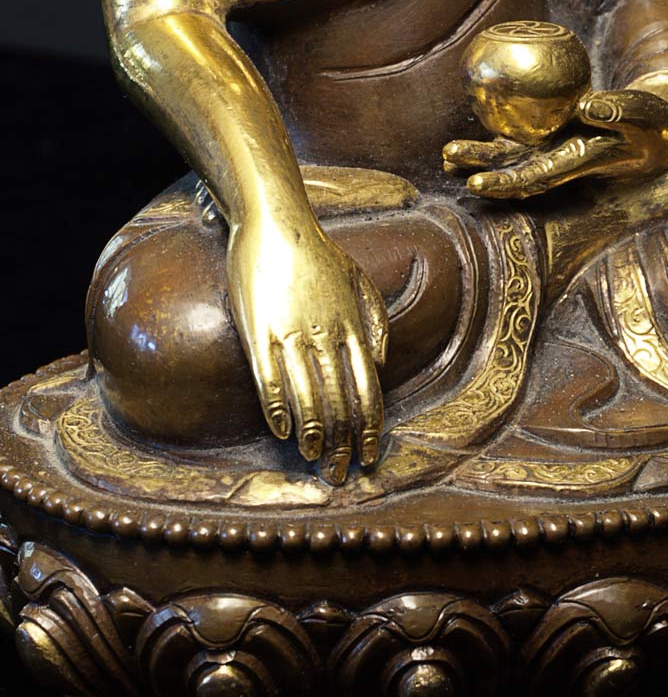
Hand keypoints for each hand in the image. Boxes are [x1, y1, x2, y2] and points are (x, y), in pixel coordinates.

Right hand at [226, 212, 387, 483]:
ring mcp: (291, 334)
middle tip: (339, 472)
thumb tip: (380, 365)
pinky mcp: (259, 331)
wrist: (275, 223)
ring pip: (307, 397)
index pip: (368, 390)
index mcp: (353, 327)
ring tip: (313, 458)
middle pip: (340, 402)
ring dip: (312, 434)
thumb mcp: (361, 281)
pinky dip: (277, 409)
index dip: (369, 429)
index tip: (368, 456)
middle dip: (342, 444)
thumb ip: (376, 322)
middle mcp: (326, 336)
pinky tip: (283, 431)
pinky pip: (269, 379)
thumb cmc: (319, 254)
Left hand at [443, 88, 667, 199]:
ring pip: (518, 158)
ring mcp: (562, 152)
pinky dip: (501, 140)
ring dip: (484, 158)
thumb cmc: (659, 123)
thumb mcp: (646, 115)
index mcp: (584, 162)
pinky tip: (477, 132)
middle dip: (483, 168)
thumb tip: (585, 106)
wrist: (667, 129)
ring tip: (447, 156)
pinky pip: (526, 141)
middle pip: (518, 170)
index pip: (538, 176)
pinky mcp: (561, 138)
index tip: (477, 182)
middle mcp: (566, 161)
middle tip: (448, 159)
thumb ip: (620, 110)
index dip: (506, 182)